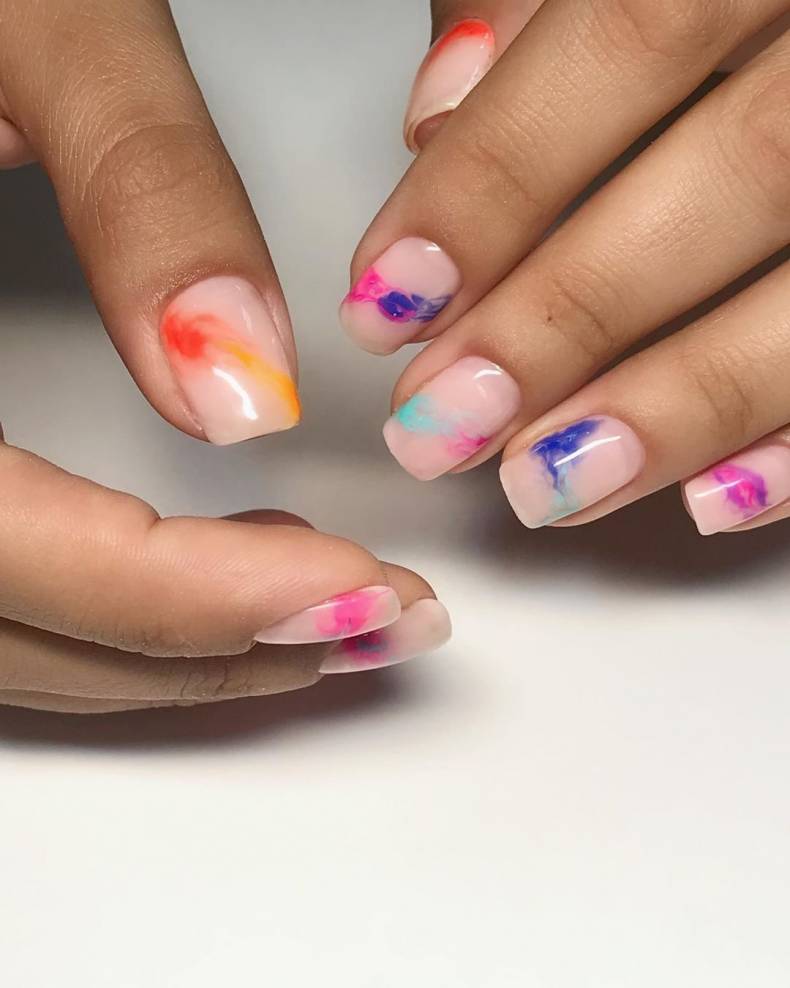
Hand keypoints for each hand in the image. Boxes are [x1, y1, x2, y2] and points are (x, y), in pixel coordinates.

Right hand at [0, 0, 449, 710]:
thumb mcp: (24, 25)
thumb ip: (141, 191)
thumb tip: (244, 391)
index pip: (13, 550)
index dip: (197, 598)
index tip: (360, 589)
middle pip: (19, 631)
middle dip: (215, 650)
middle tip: (378, 617)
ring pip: (5, 638)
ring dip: (175, 648)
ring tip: (323, 604)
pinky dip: (115, 608)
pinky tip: (215, 567)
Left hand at [343, 0, 789, 536]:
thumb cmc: (719, 0)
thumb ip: (538, 11)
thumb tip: (437, 115)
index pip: (633, 37)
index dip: (497, 178)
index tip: (390, 297)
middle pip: (739, 173)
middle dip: (568, 315)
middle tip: (444, 418)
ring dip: (677, 404)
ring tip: (544, 483)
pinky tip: (708, 500)